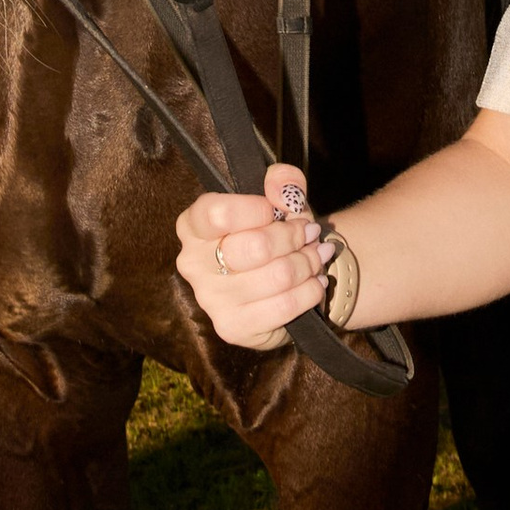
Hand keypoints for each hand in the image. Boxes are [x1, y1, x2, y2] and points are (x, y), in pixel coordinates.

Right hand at [175, 165, 335, 351]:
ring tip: (317, 256)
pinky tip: (315, 282)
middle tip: (309, 233)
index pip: (216, 214)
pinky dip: (310, 291)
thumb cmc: (274, 234)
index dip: (256, 209)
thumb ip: (284, 181)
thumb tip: (283, 189)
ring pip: (277, 276)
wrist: (284, 280)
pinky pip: (284, 307)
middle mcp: (193, 264)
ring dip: (308, 263)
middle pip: (254, 247)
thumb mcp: (281, 200)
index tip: (277, 210)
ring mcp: (210, 300)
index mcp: (193, 226)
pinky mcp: (233, 328)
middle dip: (293, 237)